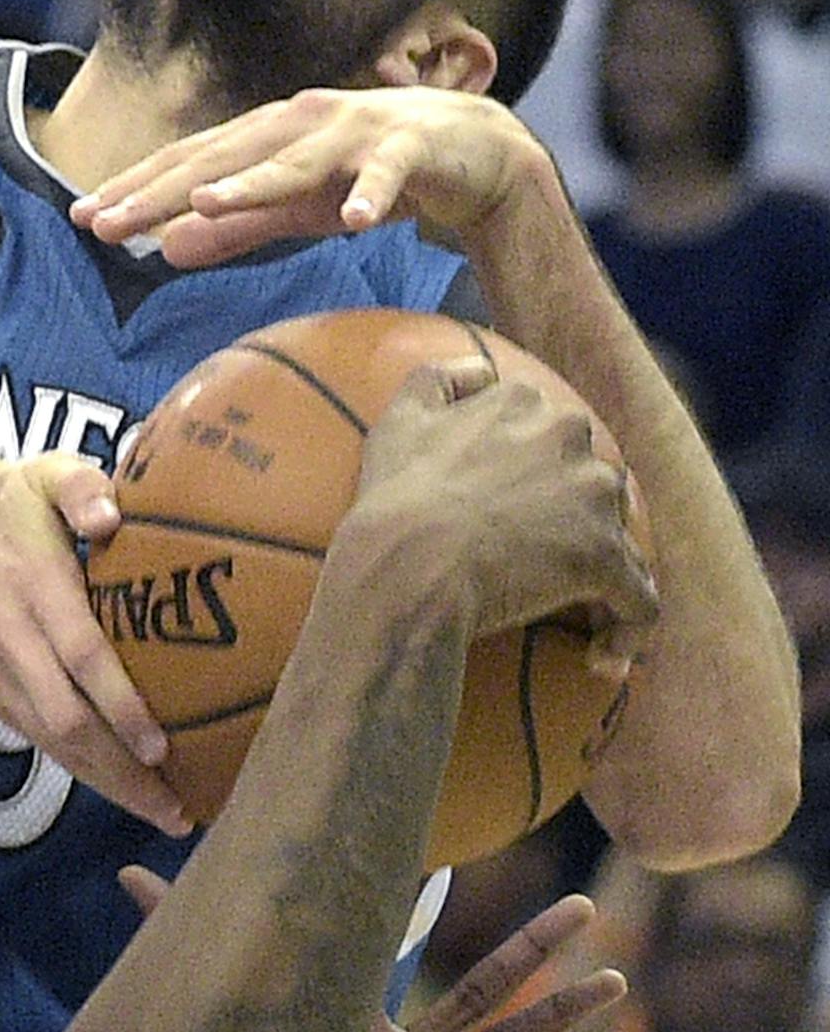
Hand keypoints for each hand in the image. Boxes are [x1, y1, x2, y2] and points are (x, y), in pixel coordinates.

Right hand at [0, 455, 187, 833]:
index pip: (84, 658)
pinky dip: (77, 765)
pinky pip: (34, 736)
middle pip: (69, 723)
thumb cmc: (4, 502)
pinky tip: (117, 781)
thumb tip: (113, 517)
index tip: (164, 748)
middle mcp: (11, 639)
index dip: (123, 708)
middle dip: (124, 774)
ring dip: (104, 783)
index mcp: (36, 587)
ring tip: (159, 810)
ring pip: (51, 742)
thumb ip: (84, 487)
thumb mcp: (45, 472)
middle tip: (178, 811)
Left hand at [68, 87, 553, 267]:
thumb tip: (164, 251)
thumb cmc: (366, 174)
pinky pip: (387, 174)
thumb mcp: (293, 207)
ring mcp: (356, 131)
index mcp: (265, 135)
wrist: (472, 152)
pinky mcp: (411, 149)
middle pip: (222, 159)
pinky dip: (372, 193)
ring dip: (254, 182)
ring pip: (297, 160)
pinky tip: (354, 220)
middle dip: (162, 190)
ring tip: (206, 205)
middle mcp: (300, 122)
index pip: (188, 164)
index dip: (135, 189)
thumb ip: (233, 228)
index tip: (84, 217)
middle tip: (108, 221)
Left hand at [120, 869, 624, 1031]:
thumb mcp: (214, 1014)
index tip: (457, 860)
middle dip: (531, 952)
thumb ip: (172, 942)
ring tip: (610, 985)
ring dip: (553, 1024)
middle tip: (584, 907)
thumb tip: (128, 869)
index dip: (427, 909)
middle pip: (479, 995)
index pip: (400, 951)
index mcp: (357, 1022)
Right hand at [348, 359, 658, 663]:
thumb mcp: (398, 421)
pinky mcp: (607, 558)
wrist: (406, 564)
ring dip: (604, 574)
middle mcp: (573, 437)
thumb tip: (478, 370)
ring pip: (622, 538)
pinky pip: (639, 603)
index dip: (541, 476)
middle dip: (577, 521)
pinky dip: (626, 631)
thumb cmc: (394, 499)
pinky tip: (602, 661)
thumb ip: (438, 378)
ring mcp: (595, 497)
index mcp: (526, 402)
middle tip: (539, 567)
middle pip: (594, 481)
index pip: (554, 435)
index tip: (518, 513)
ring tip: (573, 619)